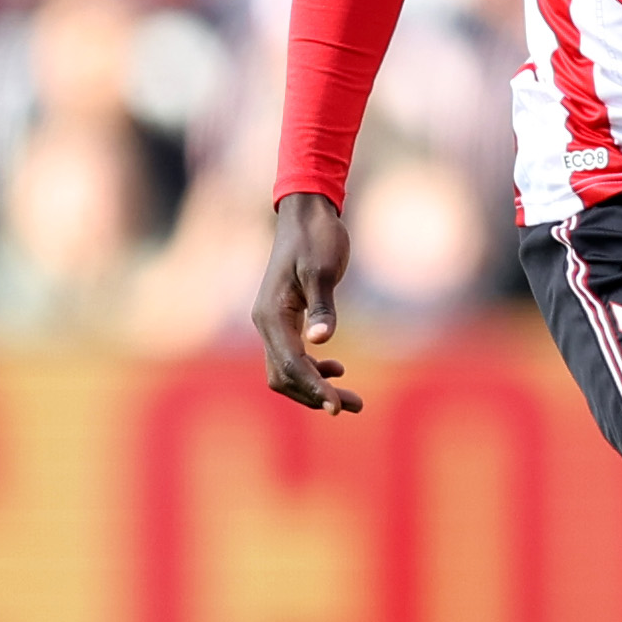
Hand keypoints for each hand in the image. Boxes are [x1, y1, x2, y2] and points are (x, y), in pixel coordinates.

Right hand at [253, 191, 363, 413]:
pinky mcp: (284, 318)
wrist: (306, 213)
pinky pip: (292, 355)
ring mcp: (272, 322)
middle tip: (354, 406)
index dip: (314, 389)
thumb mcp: (322, 270)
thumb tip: (321, 342)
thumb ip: (323, 307)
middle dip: (316, 396)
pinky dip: (312, 369)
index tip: (338, 408)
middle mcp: (266, 323)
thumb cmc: (316, 237)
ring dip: (316, 387)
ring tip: (353, 400)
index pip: (290, 364)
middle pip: (284, 376)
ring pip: (287, 370)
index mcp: (272, 314)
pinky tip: (336, 369)